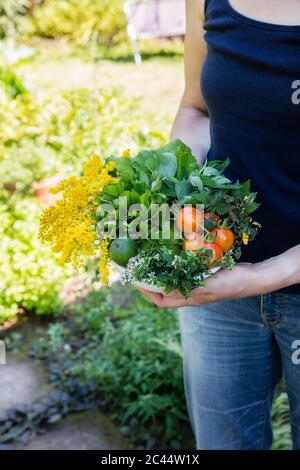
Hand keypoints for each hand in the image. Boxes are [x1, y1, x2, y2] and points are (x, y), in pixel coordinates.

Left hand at [138, 247, 299, 307]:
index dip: (147, 292)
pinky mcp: (203, 276)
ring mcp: (197, 285)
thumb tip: (165, 292)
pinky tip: (172, 255)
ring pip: (172, 281)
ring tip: (151, 260)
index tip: (136, 280)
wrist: (252, 277)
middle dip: (150, 281)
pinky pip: (183, 272)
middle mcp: (190, 294)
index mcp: (189, 299)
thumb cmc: (231, 283)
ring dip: (160, 273)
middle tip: (140, 267)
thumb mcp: (208, 285)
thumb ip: (188, 289)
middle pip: (164, 291)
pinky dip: (174, 265)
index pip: (161, 301)